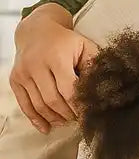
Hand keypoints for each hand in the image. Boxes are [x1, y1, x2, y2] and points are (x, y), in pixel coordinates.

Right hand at [10, 6, 97, 133]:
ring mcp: (23, 73)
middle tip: (79, 120)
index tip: (89, 116)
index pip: (68, 89)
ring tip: (66, 122)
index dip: (79, 106)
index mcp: (57, 57)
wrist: (37, 31)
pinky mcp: (14, 79)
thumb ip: (94, 65)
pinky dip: (35, 118)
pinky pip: (24, 104)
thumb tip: (104, 88)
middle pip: (52, 99)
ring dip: (53, 117)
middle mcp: (36, 65)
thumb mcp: (85, 46)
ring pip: (38, 104)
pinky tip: (46, 127)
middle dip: (67, 114)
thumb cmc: (66, 41)